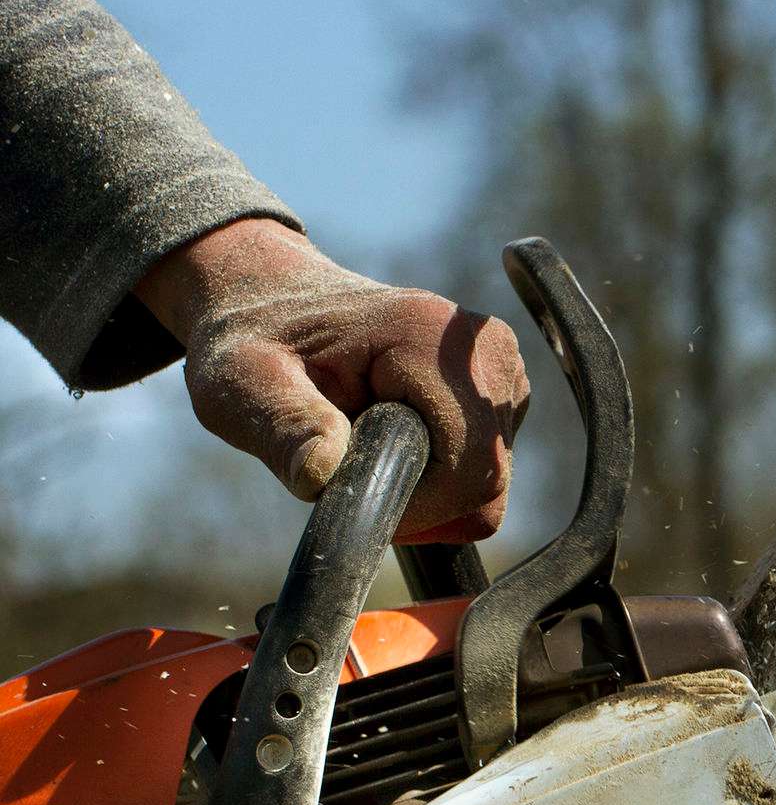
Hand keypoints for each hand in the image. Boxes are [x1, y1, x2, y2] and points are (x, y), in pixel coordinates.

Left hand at [135, 218, 529, 541]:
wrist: (273, 297)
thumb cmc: (254, 339)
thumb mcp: (243, 383)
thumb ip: (284, 426)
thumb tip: (321, 474)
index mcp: (431, 337)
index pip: (469, 467)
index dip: (416, 507)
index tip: (352, 495)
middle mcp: (485, 348)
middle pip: (488, 479)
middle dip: (421, 501)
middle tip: (353, 471)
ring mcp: (502, 367)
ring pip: (491, 480)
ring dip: (428, 490)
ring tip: (368, 443)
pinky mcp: (503, 387)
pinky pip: (489, 466)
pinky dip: (442, 476)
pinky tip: (396, 438)